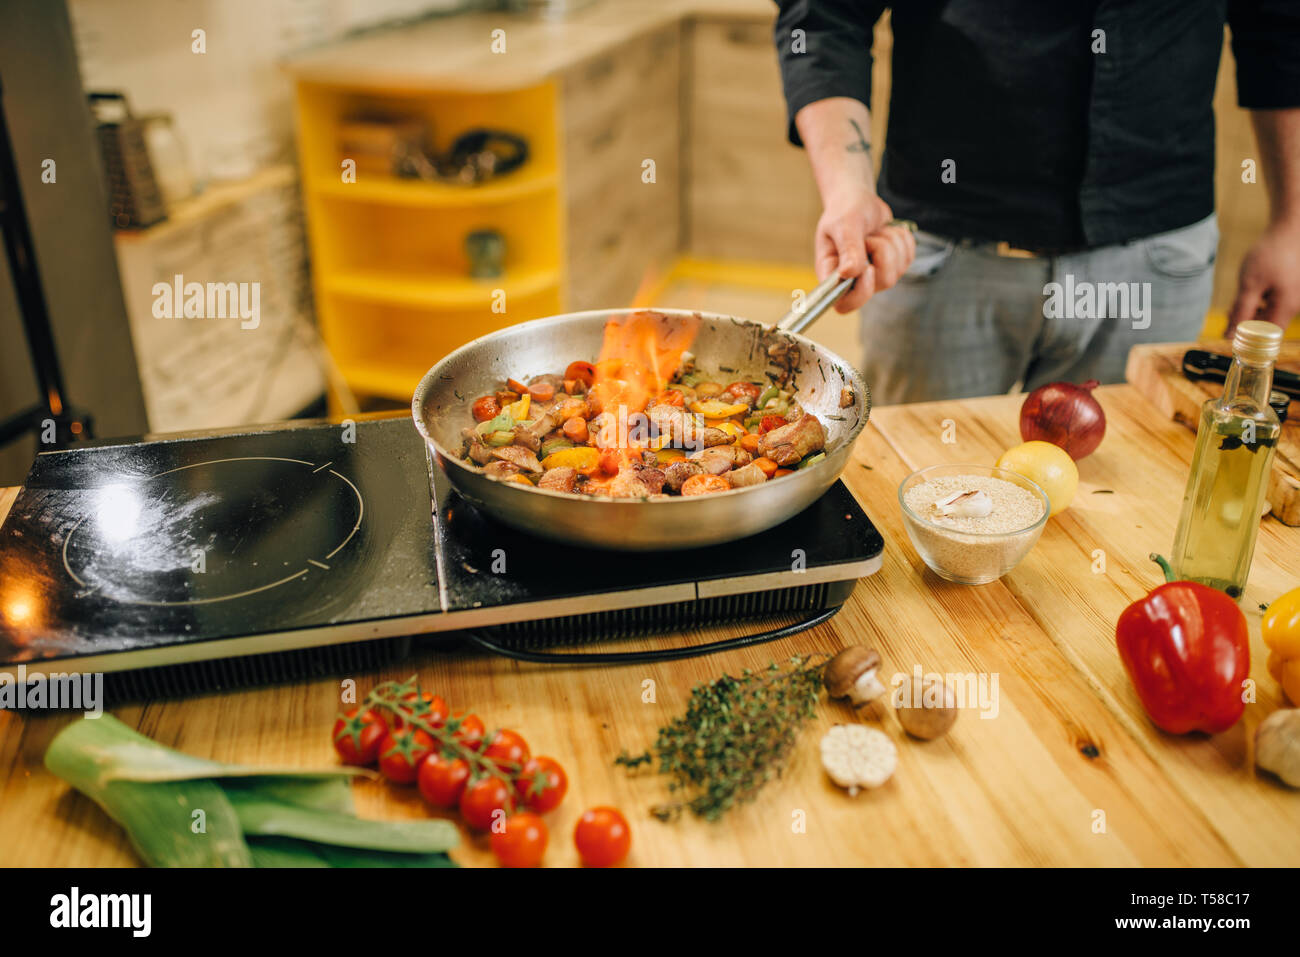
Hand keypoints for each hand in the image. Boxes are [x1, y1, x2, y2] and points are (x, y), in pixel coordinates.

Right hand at [814, 189, 916, 312]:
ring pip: (897, 270)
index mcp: (832, 274)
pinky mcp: (893, 266)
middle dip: (883, 252)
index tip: (867, 267)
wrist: (857, 200)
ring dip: (891, 242)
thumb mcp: (844, 224)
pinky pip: (908, 257)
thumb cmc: (844, 211)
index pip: (844, 304)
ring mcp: (875, 276)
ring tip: (875, 231)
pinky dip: (901, 238)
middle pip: (883, 282)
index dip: (861, 291)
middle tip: (869, 236)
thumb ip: (848, 248)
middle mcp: (853, 281)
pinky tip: (885, 231)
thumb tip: (849, 273)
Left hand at [1227, 221, 1299, 333]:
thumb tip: (1229, 335)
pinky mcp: (1292, 290)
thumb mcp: (1249, 284)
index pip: (1265, 338)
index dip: (1246, 338)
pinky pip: (1274, 303)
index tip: (1230, 329)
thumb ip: (1240, 311)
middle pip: (1266, 326)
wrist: (1289, 230)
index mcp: (1286, 307)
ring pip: (1269, 314)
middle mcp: (1295, 306)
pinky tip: (1254, 288)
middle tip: (1231, 310)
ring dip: (1252, 310)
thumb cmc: (1271, 254)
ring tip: (1243, 296)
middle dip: (1246, 321)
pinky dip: (1260, 300)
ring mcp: (1295, 298)